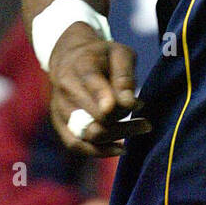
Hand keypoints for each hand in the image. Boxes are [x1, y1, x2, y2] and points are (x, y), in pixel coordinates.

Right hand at [48, 22, 150, 155]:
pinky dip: (98, 151)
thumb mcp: (119, 54)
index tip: (132, 107)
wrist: (70, 57)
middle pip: (93, 116)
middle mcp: (65, 87)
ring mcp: (59, 107)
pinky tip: (120, 148)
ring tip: (139, 130)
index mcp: (81, 65)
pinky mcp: (60, 123)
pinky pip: (75, 144)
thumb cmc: (102, 56)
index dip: (109, 98)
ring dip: (116, 136)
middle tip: (146, 123)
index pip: (93, 84)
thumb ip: (124, 76)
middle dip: (123, 123)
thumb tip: (129, 104)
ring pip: (86, 133)